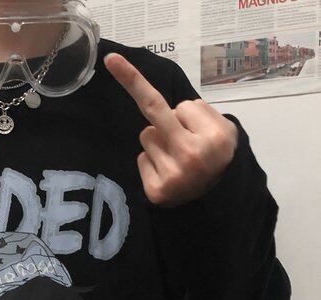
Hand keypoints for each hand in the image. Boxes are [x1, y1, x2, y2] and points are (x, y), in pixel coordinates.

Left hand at [104, 53, 238, 206]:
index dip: (160, 94)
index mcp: (213, 137)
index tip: (114, 62)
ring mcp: (173, 176)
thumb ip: (199, 113)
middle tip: (114, 62)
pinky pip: (141, 158)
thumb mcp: (224, 129)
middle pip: (155, 115)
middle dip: (134, 86)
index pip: (182, 106)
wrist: (215, 199)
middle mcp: (192, 156)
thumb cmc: (216, 155)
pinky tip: (168, 172)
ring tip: (177, 156)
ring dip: (159, 141)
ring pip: (147, 136)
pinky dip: (152, 162)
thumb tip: (170, 111)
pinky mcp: (156, 191)